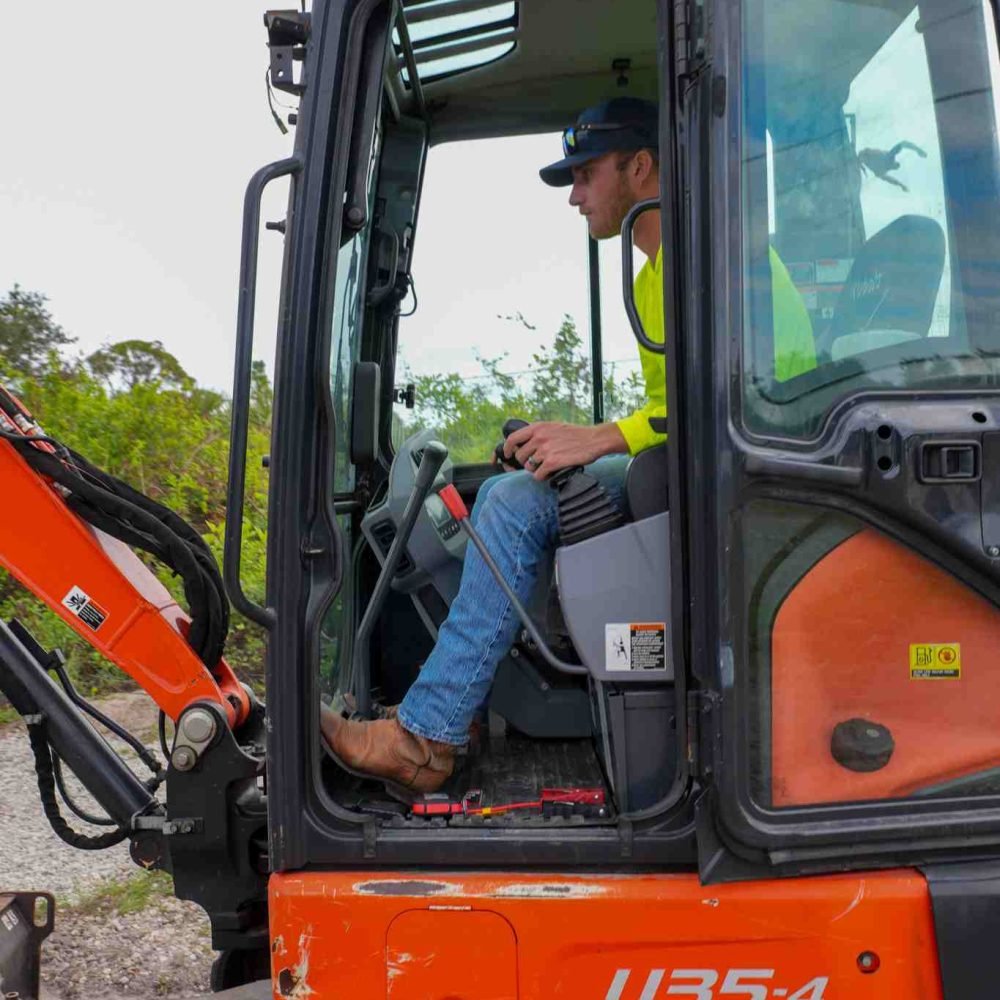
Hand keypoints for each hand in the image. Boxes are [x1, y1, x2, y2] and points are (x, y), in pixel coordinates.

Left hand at [503, 422, 626, 480]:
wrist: (594, 440)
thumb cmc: (576, 435)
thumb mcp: (554, 427)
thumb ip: (539, 433)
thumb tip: (526, 443)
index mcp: (538, 427)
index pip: (513, 438)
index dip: (507, 448)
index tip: (508, 454)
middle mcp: (539, 438)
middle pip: (520, 456)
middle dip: (526, 462)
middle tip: (536, 464)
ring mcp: (545, 450)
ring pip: (529, 467)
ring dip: (536, 470)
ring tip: (547, 467)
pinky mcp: (552, 462)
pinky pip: (538, 475)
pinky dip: (543, 477)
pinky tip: (550, 473)